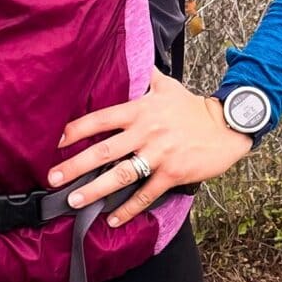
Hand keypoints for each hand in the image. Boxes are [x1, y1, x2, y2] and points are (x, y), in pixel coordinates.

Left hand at [47, 75, 254, 228]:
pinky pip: (146, 193)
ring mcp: (159, 154)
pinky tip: (112, 220)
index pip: (100, 119)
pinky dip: (128, 209)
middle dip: (75, 166)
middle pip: (103, 150)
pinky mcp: (173, 172)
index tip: (57, 143)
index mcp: (140, 110)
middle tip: (53, 179)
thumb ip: (147, 76)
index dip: (76, 131)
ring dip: (94, 190)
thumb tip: (135, 61)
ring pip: (120, 174)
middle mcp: (146, 131)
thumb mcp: (168, 87)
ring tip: (74, 201)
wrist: (227, 126)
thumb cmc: (194, 108)